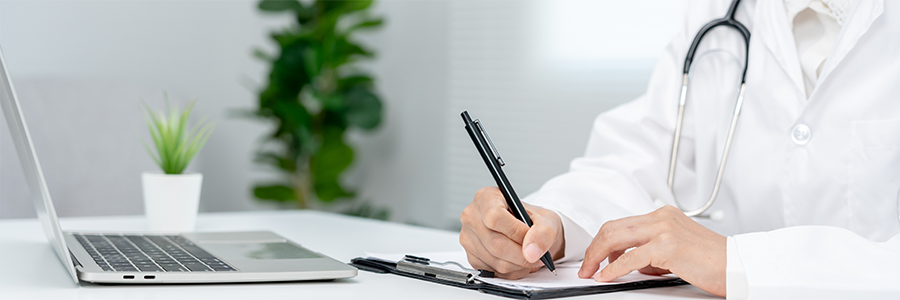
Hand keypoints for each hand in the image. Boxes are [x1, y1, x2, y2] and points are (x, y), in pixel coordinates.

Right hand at [459, 186, 564, 278]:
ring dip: (519, 265)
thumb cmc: (533, 221)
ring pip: (496, 261)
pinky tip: (518, 262)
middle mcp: (472, 216)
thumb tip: (531, 252)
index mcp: (487, 197)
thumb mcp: (546, 220)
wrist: (528, 232)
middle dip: (521, 254)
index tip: (530, 238)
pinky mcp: (471, 257)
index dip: (516, 232)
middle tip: (537, 255)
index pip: (495, 217)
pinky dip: (512, 272)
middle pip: (495, 243)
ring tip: (529, 257)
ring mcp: (468, 238)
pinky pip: (493, 272)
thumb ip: (543, 233)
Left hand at [577, 206, 725, 296]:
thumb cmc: (713, 262)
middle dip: (594, 248)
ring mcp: (664, 230)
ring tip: (591, 272)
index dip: (603, 242)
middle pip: (613, 228)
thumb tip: (629, 263)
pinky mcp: (667, 246)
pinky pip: (629, 258)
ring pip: (616, 238)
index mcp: (663, 215)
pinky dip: (612, 269)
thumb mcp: (676, 250)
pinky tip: (606, 276)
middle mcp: (661, 218)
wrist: (741, 266)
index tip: (595, 257)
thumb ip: (652, 251)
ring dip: (597, 257)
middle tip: (586, 267)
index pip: (621, 224)